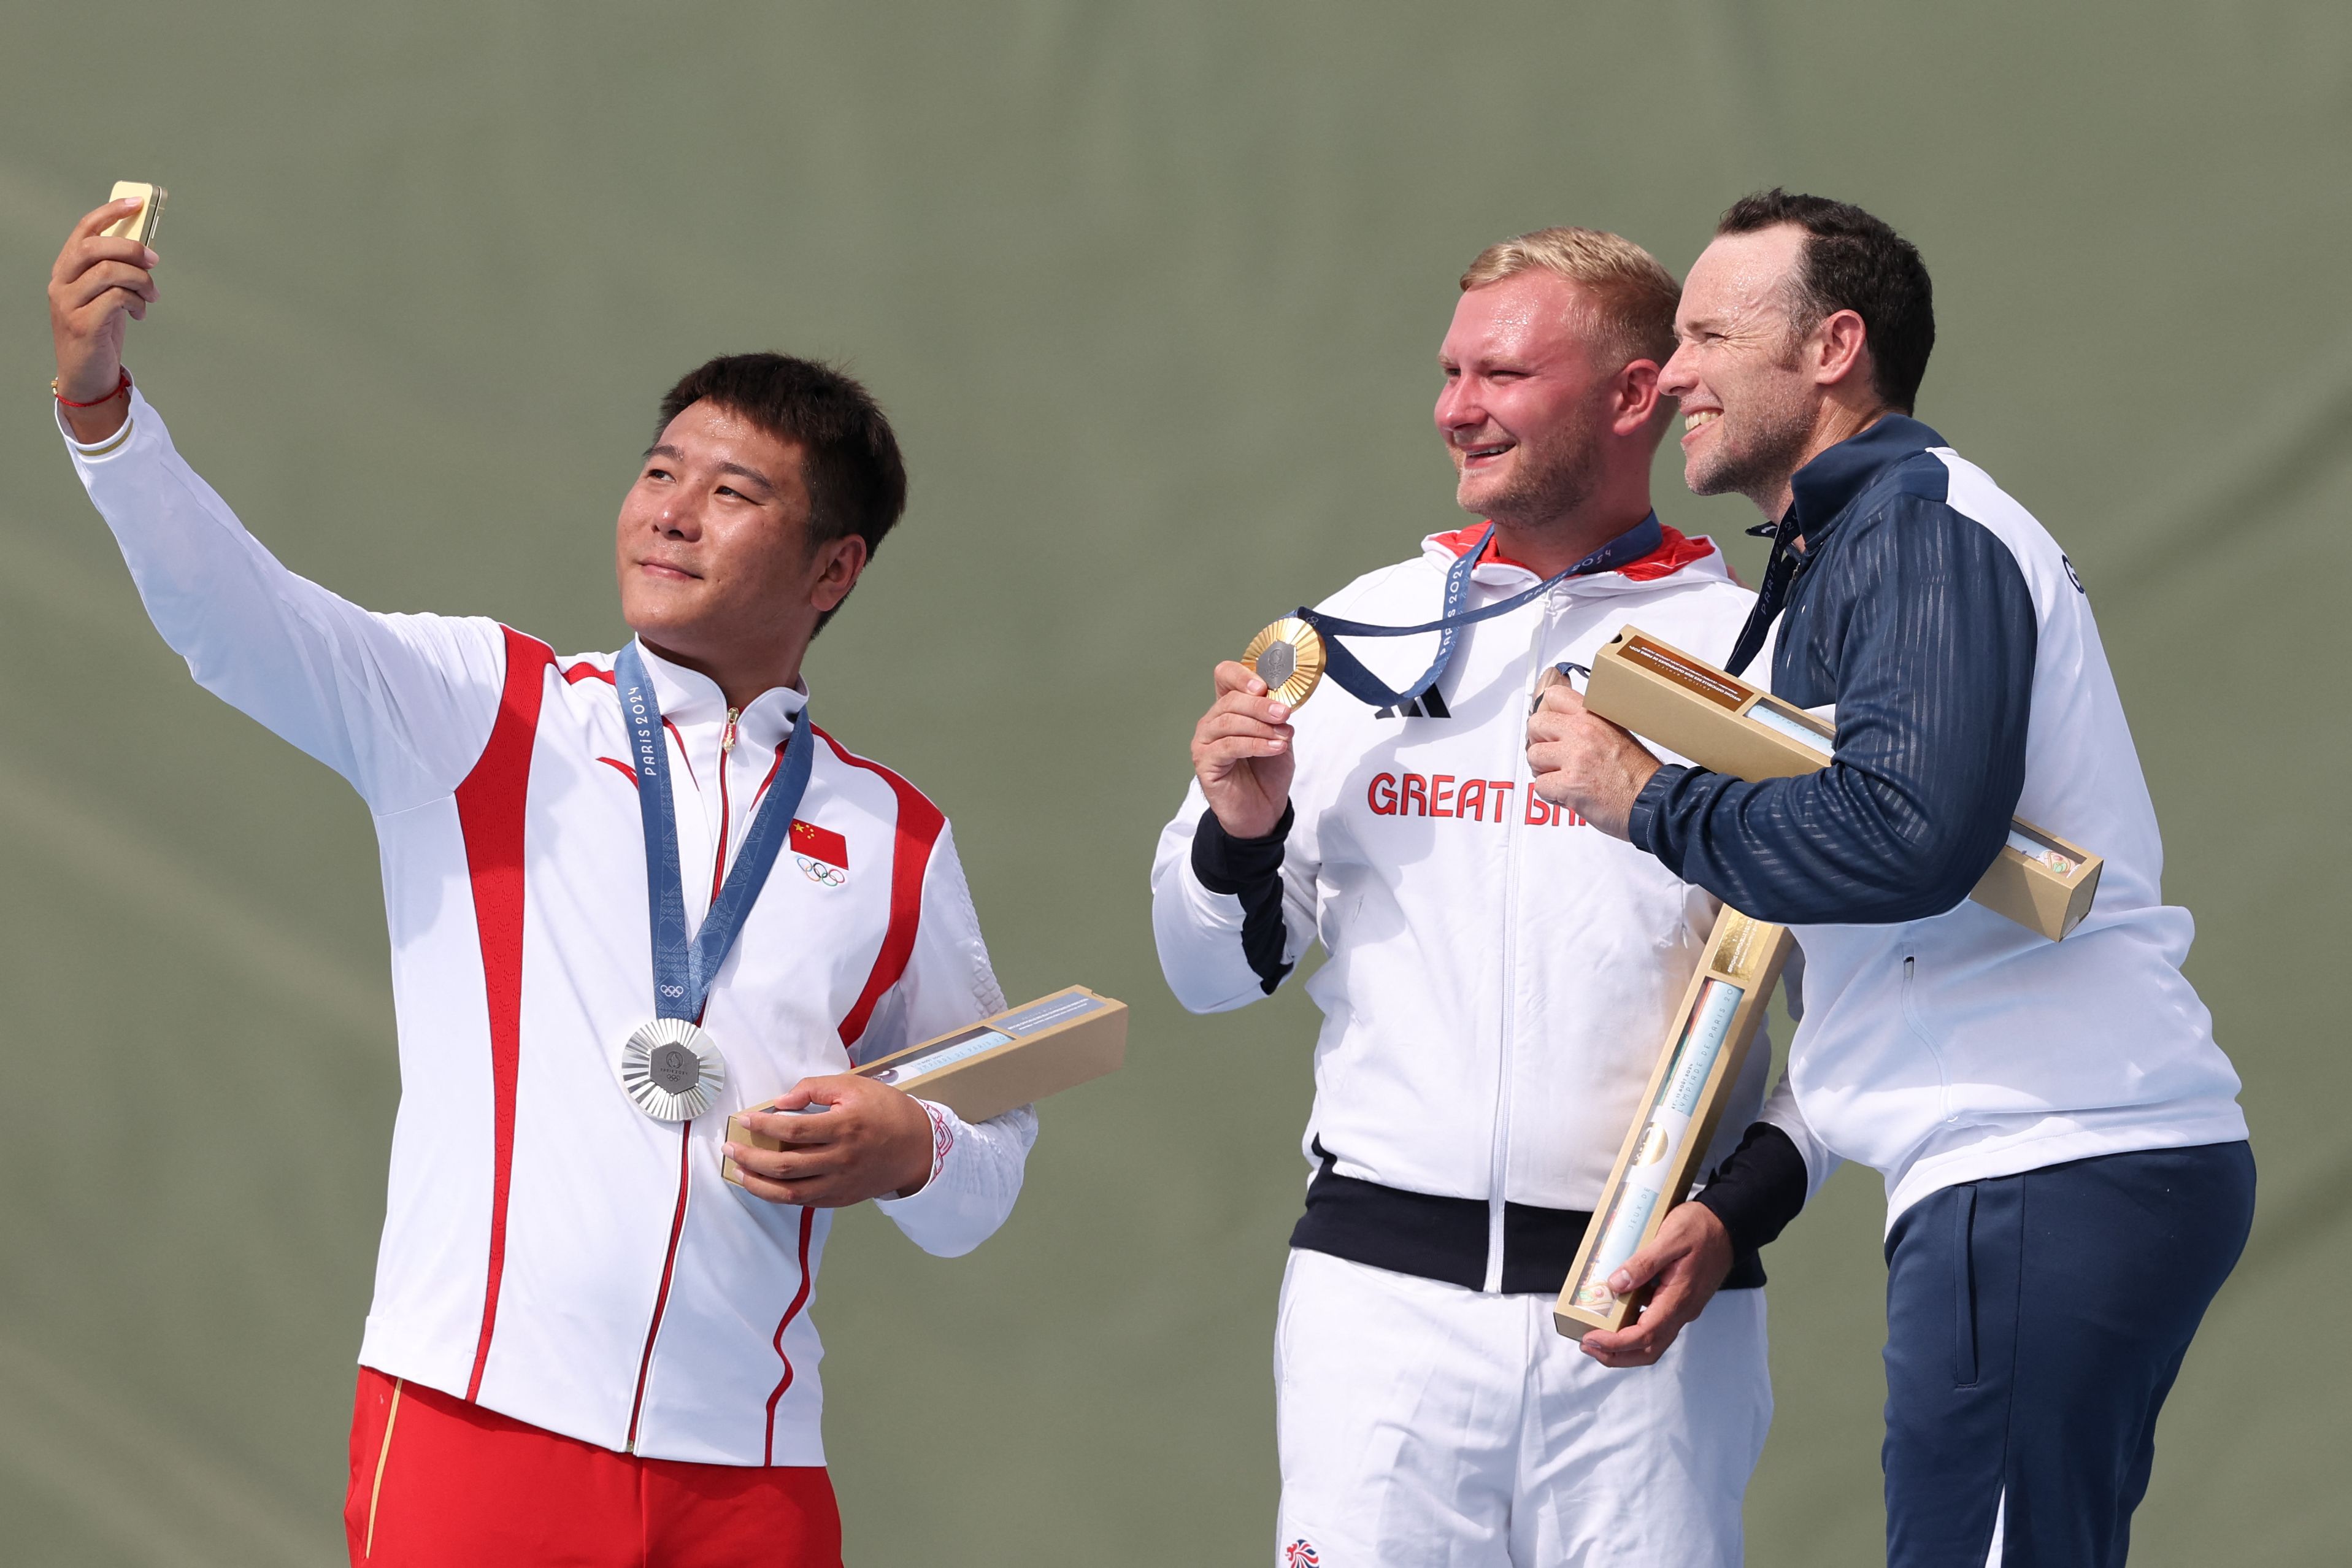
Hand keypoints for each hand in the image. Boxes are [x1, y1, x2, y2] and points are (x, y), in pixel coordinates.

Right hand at [48, 198, 160, 442]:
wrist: (86, 374)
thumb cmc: (99, 330)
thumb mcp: (106, 295)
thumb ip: (116, 271)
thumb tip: (145, 247)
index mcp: (66, 269)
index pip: (84, 230)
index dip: (110, 212)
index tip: (137, 203)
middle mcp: (61, 282)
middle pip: (94, 247)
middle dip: (131, 248)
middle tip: (154, 261)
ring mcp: (68, 303)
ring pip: (109, 273)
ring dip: (141, 281)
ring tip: (151, 297)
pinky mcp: (82, 325)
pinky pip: (116, 299)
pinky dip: (136, 302)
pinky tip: (140, 313)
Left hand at [724, 1074, 935, 1206]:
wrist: (918, 1147)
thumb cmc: (885, 1111)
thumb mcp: (854, 1086)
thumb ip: (815, 1088)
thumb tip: (782, 1102)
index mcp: (844, 1126)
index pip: (793, 1130)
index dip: (763, 1125)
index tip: (744, 1119)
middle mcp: (840, 1158)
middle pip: (785, 1165)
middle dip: (750, 1157)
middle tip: (730, 1148)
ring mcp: (840, 1183)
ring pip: (789, 1192)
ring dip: (757, 1183)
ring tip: (738, 1171)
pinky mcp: (841, 1198)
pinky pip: (803, 1201)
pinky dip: (779, 1195)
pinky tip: (764, 1184)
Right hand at [1190, 659, 1294, 839]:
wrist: (1262, 810)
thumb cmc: (1267, 772)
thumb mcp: (1279, 736)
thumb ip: (1276, 717)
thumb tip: (1280, 700)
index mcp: (1228, 708)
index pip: (1224, 676)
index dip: (1240, 675)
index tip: (1264, 685)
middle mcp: (1212, 722)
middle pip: (1230, 700)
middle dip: (1260, 705)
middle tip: (1284, 713)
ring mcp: (1204, 742)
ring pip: (1228, 722)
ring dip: (1260, 727)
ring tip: (1283, 736)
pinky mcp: (1204, 763)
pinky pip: (1228, 746)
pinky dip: (1255, 745)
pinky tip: (1274, 748)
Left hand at [1524, 683, 1660, 840]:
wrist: (1650, 800)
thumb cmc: (1636, 772)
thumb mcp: (1615, 733)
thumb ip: (1588, 724)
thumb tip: (1560, 722)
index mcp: (1593, 716)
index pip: (1554, 696)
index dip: (1547, 713)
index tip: (1551, 729)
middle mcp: (1582, 732)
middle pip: (1536, 724)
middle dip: (1539, 742)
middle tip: (1552, 756)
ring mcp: (1574, 758)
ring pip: (1533, 756)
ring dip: (1542, 770)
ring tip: (1561, 777)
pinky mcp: (1568, 784)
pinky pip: (1540, 786)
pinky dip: (1550, 794)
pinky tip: (1567, 795)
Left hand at [1577, 1201, 1733, 1367]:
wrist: (1730, 1226)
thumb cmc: (1701, 1228)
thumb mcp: (1670, 1237)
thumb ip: (1644, 1262)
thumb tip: (1615, 1285)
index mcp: (1678, 1299)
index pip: (1644, 1335)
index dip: (1615, 1343)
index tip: (1590, 1340)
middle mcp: (1682, 1311)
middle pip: (1648, 1349)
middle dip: (1616, 1355)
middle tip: (1588, 1346)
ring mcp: (1683, 1308)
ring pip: (1653, 1341)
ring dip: (1624, 1347)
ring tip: (1597, 1337)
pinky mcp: (1681, 1301)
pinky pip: (1657, 1325)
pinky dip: (1634, 1331)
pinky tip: (1616, 1316)